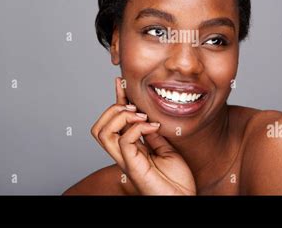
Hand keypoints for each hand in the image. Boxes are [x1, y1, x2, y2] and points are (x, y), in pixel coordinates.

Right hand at [90, 77, 196, 194]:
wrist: (183, 198)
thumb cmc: (176, 179)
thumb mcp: (165, 147)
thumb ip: (152, 133)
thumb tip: (147, 115)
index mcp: (130, 148)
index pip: (114, 121)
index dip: (115, 100)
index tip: (120, 82)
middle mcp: (123, 154)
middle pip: (98, 128)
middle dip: (113, 108)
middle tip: (137, 108)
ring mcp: (126, 160)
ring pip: (102, 132)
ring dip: (121, 116)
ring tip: (141, 116)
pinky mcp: (133, 167)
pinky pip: (124, 141)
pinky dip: (137, 128)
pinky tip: (152, 127)